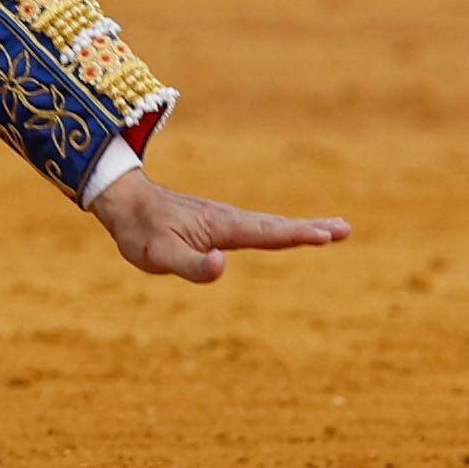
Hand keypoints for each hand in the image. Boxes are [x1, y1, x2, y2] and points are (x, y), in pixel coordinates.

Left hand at [88, 170, 349, 282]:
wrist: (123, 202)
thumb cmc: (139, 232)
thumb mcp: (158, 256)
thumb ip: (190, 264)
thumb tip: (223, 265)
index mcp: (221, 227)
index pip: (266, 233)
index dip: (296, 235)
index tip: (326, 234)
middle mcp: (229, 219)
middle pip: (277, 225)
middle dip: (311, 228)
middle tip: (345, 229)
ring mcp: (225, 219)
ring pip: (270, 223)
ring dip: (302, 226)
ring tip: (334, 228)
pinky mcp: (219, 222)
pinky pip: (258, 225)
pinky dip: (282, 227)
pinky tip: (289, 231)